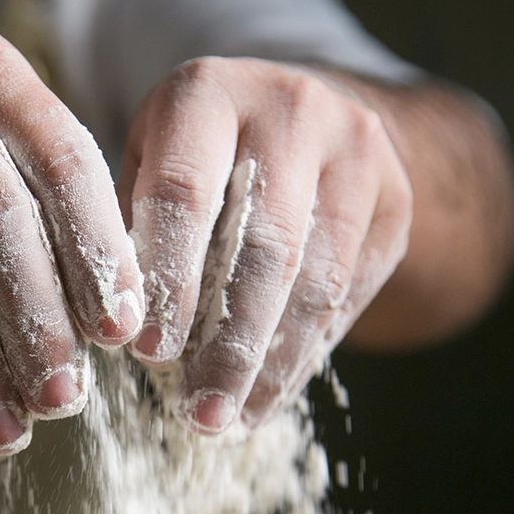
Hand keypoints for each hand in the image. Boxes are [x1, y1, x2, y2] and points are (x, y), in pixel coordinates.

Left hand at [121, 57, 412, 433]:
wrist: (303, 115)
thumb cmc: (194, 153)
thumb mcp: (148, 161)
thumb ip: (132, 227)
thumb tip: (118, 328)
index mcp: (208, 93)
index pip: (186, 192)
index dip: (170, 279)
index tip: (146, 354)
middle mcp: (291, 108)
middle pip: (265, 245)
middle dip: (228, 343)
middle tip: (198, 415)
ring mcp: (356, 151)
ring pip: (317, 279)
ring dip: (272, 364)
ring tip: (231, 420)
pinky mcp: (395, 198)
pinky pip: (351, 293)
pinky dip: (306, 354)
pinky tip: (268, 396)